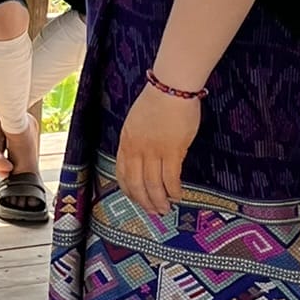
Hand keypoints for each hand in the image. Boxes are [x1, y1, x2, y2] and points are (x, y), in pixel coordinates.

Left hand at [115, 82, 201, 221]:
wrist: (172, 88)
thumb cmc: (157, 101)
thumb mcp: (137, 121)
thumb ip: (137, 141)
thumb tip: (146, 158)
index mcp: (126, 141)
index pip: (121, 173)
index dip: (128, 190)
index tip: (135, 199)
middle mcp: (136, 149)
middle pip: (136, 183)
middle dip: (144, 201)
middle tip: (153, 211)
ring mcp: (153, 151)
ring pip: (153, 184)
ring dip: (159, 200)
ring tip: (166, 208)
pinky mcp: (172, 150)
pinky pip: (170, 178)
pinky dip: (173, 190)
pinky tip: (177, 196)